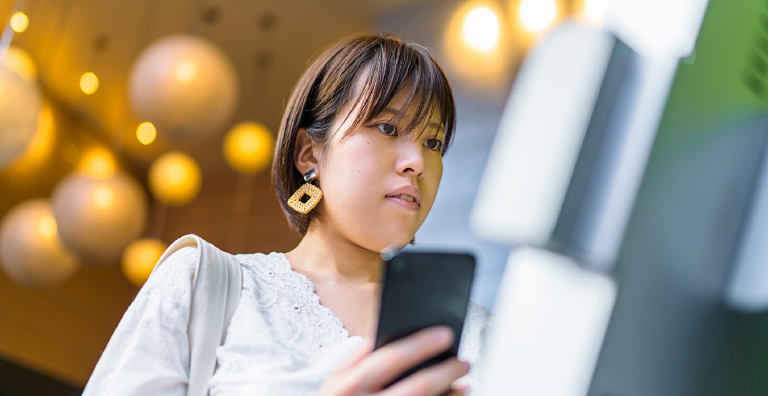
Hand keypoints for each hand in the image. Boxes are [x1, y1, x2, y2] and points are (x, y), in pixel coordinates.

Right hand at [318, 326, 469, 395]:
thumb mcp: (336, 381)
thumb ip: (359, 358)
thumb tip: (392, 334)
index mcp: (349, 384)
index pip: (391, 357)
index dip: (421, 344)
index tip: (445, 333)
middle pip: (417, 387)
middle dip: (446, 371)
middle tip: (463, 362)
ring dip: (451, 393)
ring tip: (463, 381)